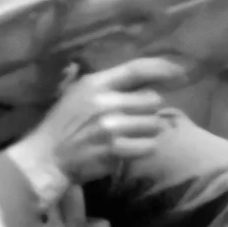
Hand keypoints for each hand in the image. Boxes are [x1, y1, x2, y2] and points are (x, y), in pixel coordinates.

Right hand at [16, 57, 187, 184]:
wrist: (46, 158)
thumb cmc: (64, 124)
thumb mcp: (79, 94)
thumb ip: (109, 85)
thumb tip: (148, 78)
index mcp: (95, 83)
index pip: (137, 69)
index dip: (163, 69)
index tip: (181, 73)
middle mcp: (104, 101)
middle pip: (152, 100)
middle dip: (148, 111)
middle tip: (134, 120)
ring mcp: (110, 127)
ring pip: (153, 124)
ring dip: (147, 132)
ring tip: (130, 136)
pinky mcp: (114, 149)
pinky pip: (148, 146)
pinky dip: (143, 149)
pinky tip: (127, 150)